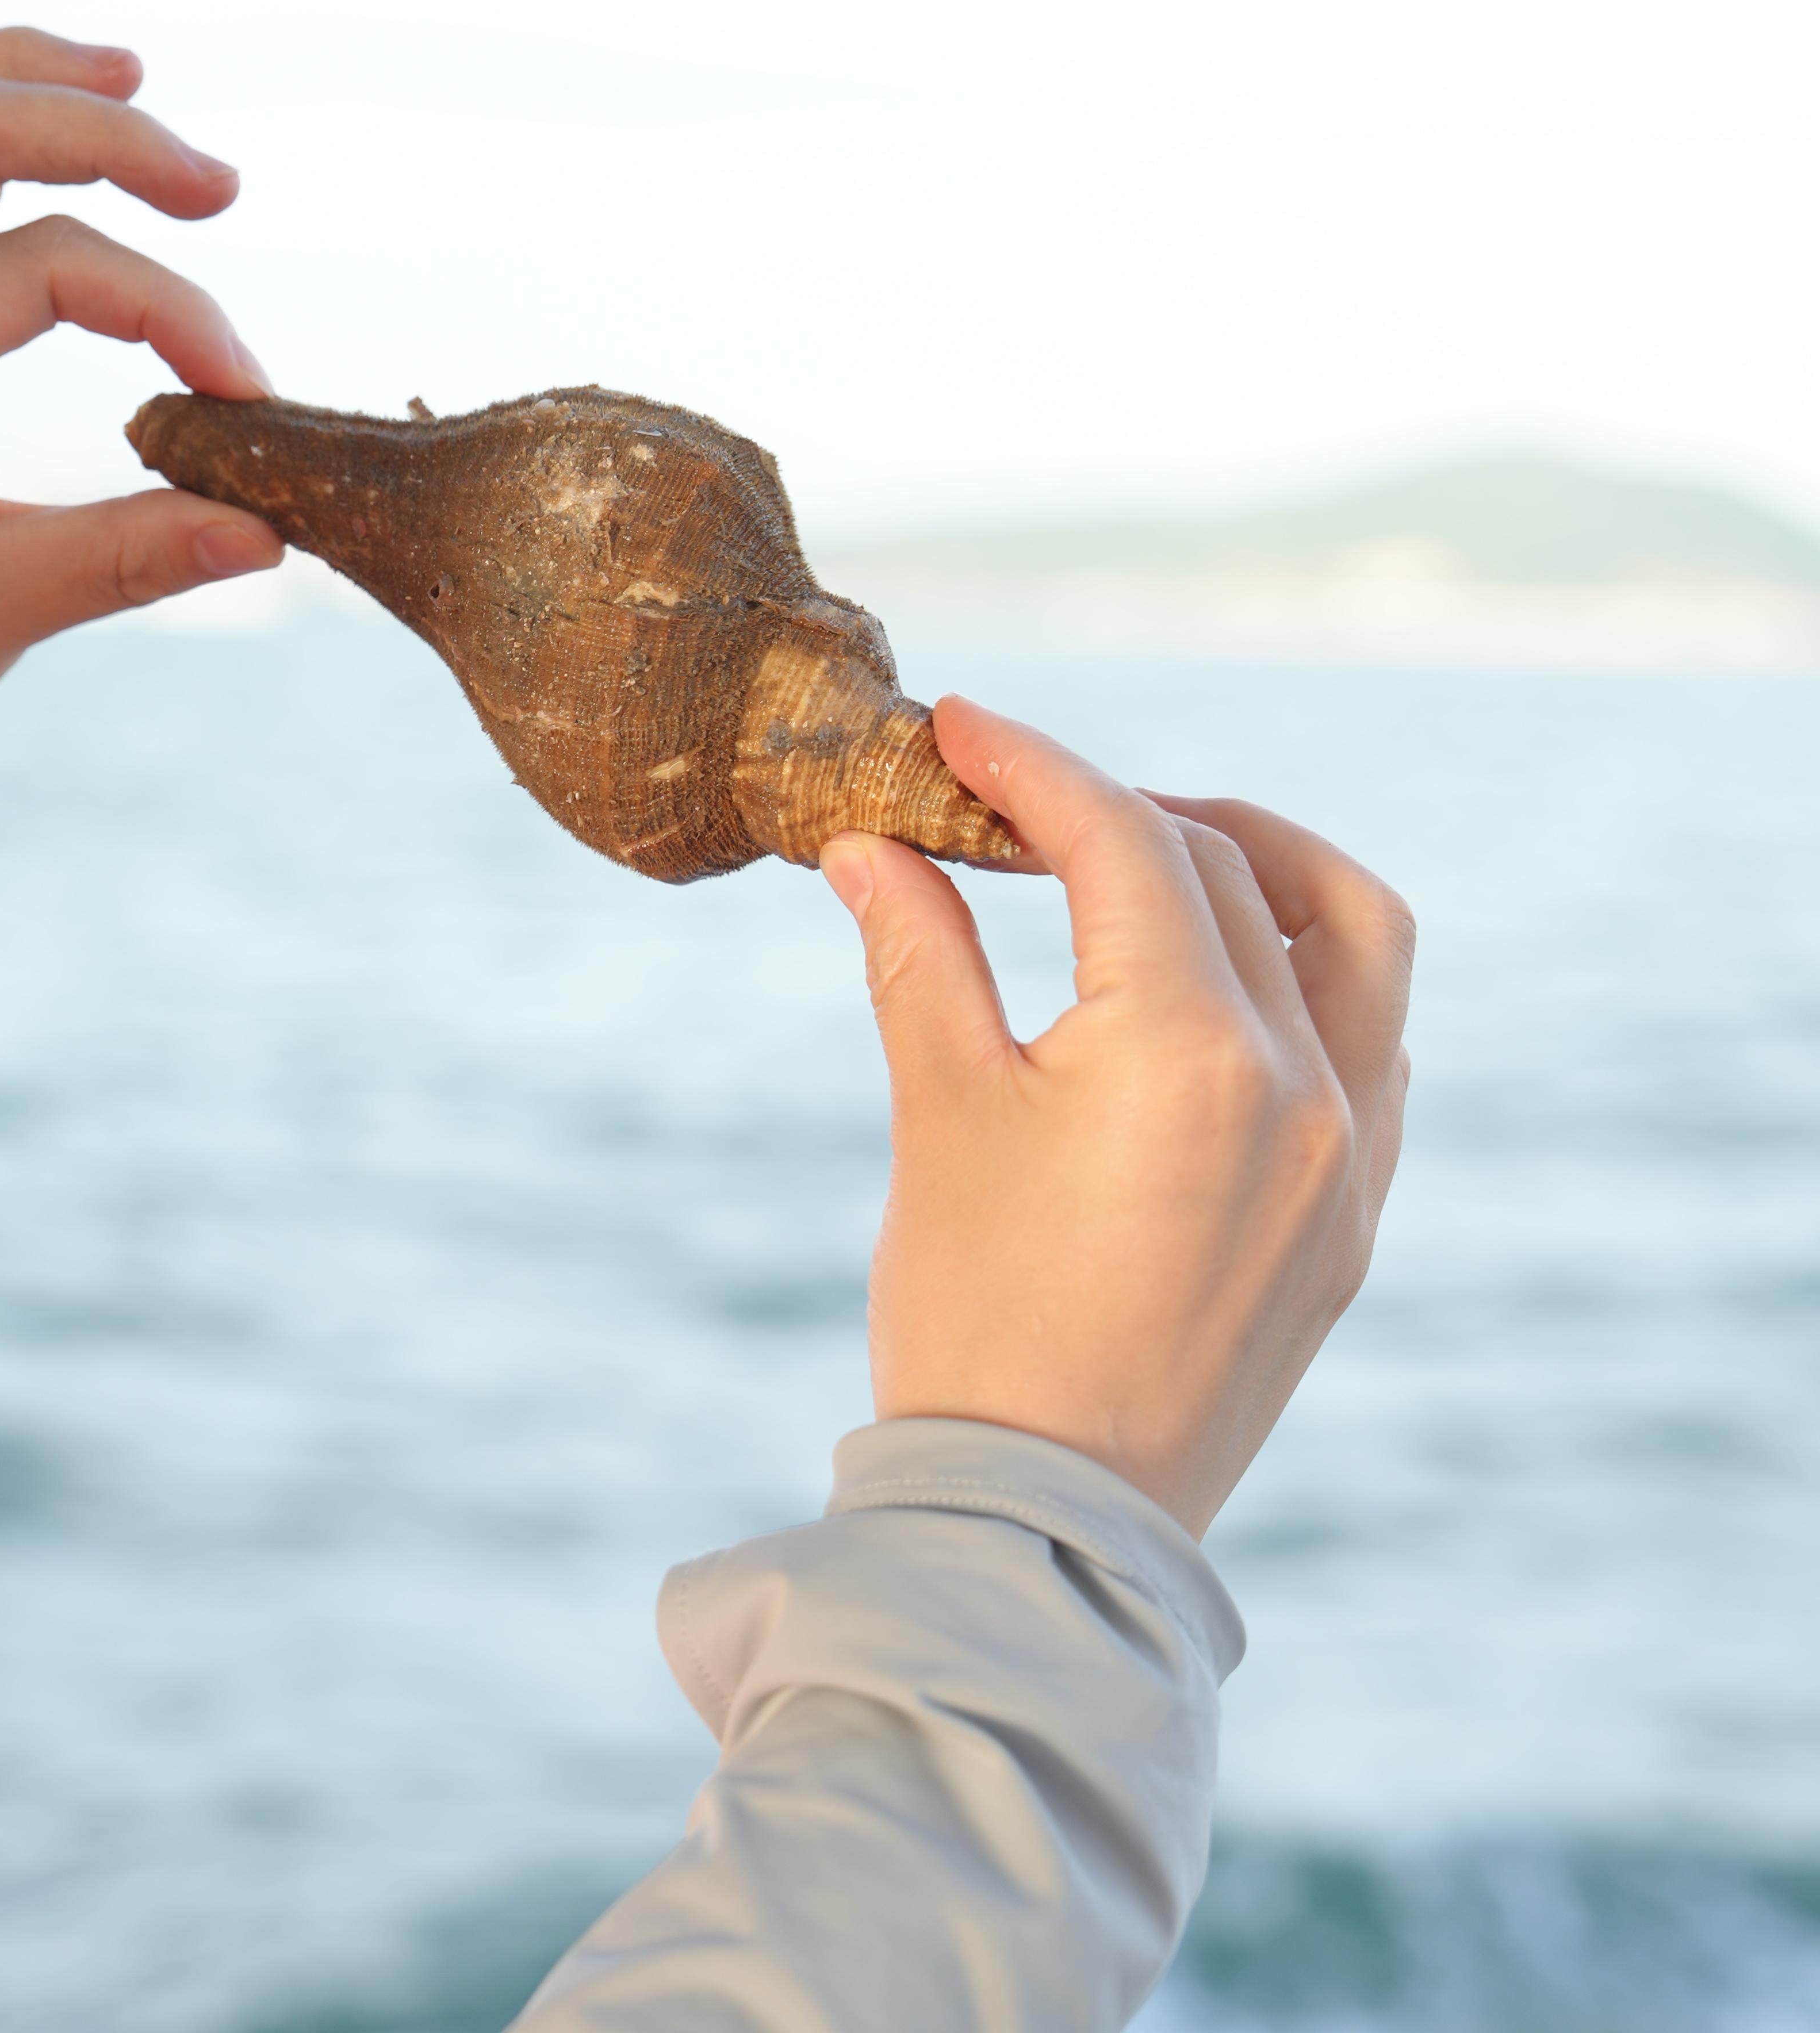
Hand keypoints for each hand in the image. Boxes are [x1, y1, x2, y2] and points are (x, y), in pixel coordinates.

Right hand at [820, 698, 1413, 1537]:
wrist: (1046, 1519)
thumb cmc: (974, 1318)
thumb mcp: (940, 1114)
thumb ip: (917, 955)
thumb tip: (871, 843)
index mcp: (1189, 1052)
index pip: (1123, 843)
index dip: (1031, 765)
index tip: (958, 726)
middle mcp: (1304, 1085)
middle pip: (1225, 866)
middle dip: (1112, 808)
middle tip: (1010, 802)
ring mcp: (1351, 1153)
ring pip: (1353, 931)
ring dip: (1256, 861)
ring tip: (1149, 855)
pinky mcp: (1358, 1212)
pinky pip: (1375, 1036)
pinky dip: (1305, 967)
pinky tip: (1217, 978)